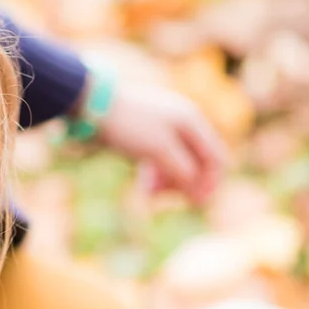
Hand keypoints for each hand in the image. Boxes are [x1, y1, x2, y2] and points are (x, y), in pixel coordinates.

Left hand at [98, 81, 226, 203]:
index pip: (216, 158)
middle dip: (184, 184)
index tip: (195, 205)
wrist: (93, 104)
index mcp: (193, 122)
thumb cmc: (129, 125)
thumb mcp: (160, 152)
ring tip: (148, 194)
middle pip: (197, 164)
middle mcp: (184, 124)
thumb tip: (202, 197)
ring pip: (178, 164)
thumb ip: (184, 173)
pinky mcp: (148, 136)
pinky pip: (161, 161)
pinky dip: (156, 175)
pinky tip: (143, 187)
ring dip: (168, 183)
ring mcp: (166, 129)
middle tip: (163, 198)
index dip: (210, 184)